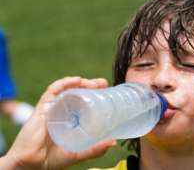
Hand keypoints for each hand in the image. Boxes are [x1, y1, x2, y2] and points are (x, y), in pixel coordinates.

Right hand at [1, 77, 116, 169]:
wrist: (31, 165)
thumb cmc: (51, 160)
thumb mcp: (78, 153)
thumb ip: (95, 149)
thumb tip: (113, 142)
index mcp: (71, 121)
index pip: (84, 103)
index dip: (95, 96)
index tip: (107, 92)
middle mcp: (62, 112)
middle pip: (77, 94)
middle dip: (91, 86)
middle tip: (104, 84)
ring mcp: (53, 109)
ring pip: (67, 90)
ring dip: (81, 83)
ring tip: (94, 83)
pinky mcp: (42, 108)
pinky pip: (52, 91)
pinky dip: (63, 83)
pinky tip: (76, 80)